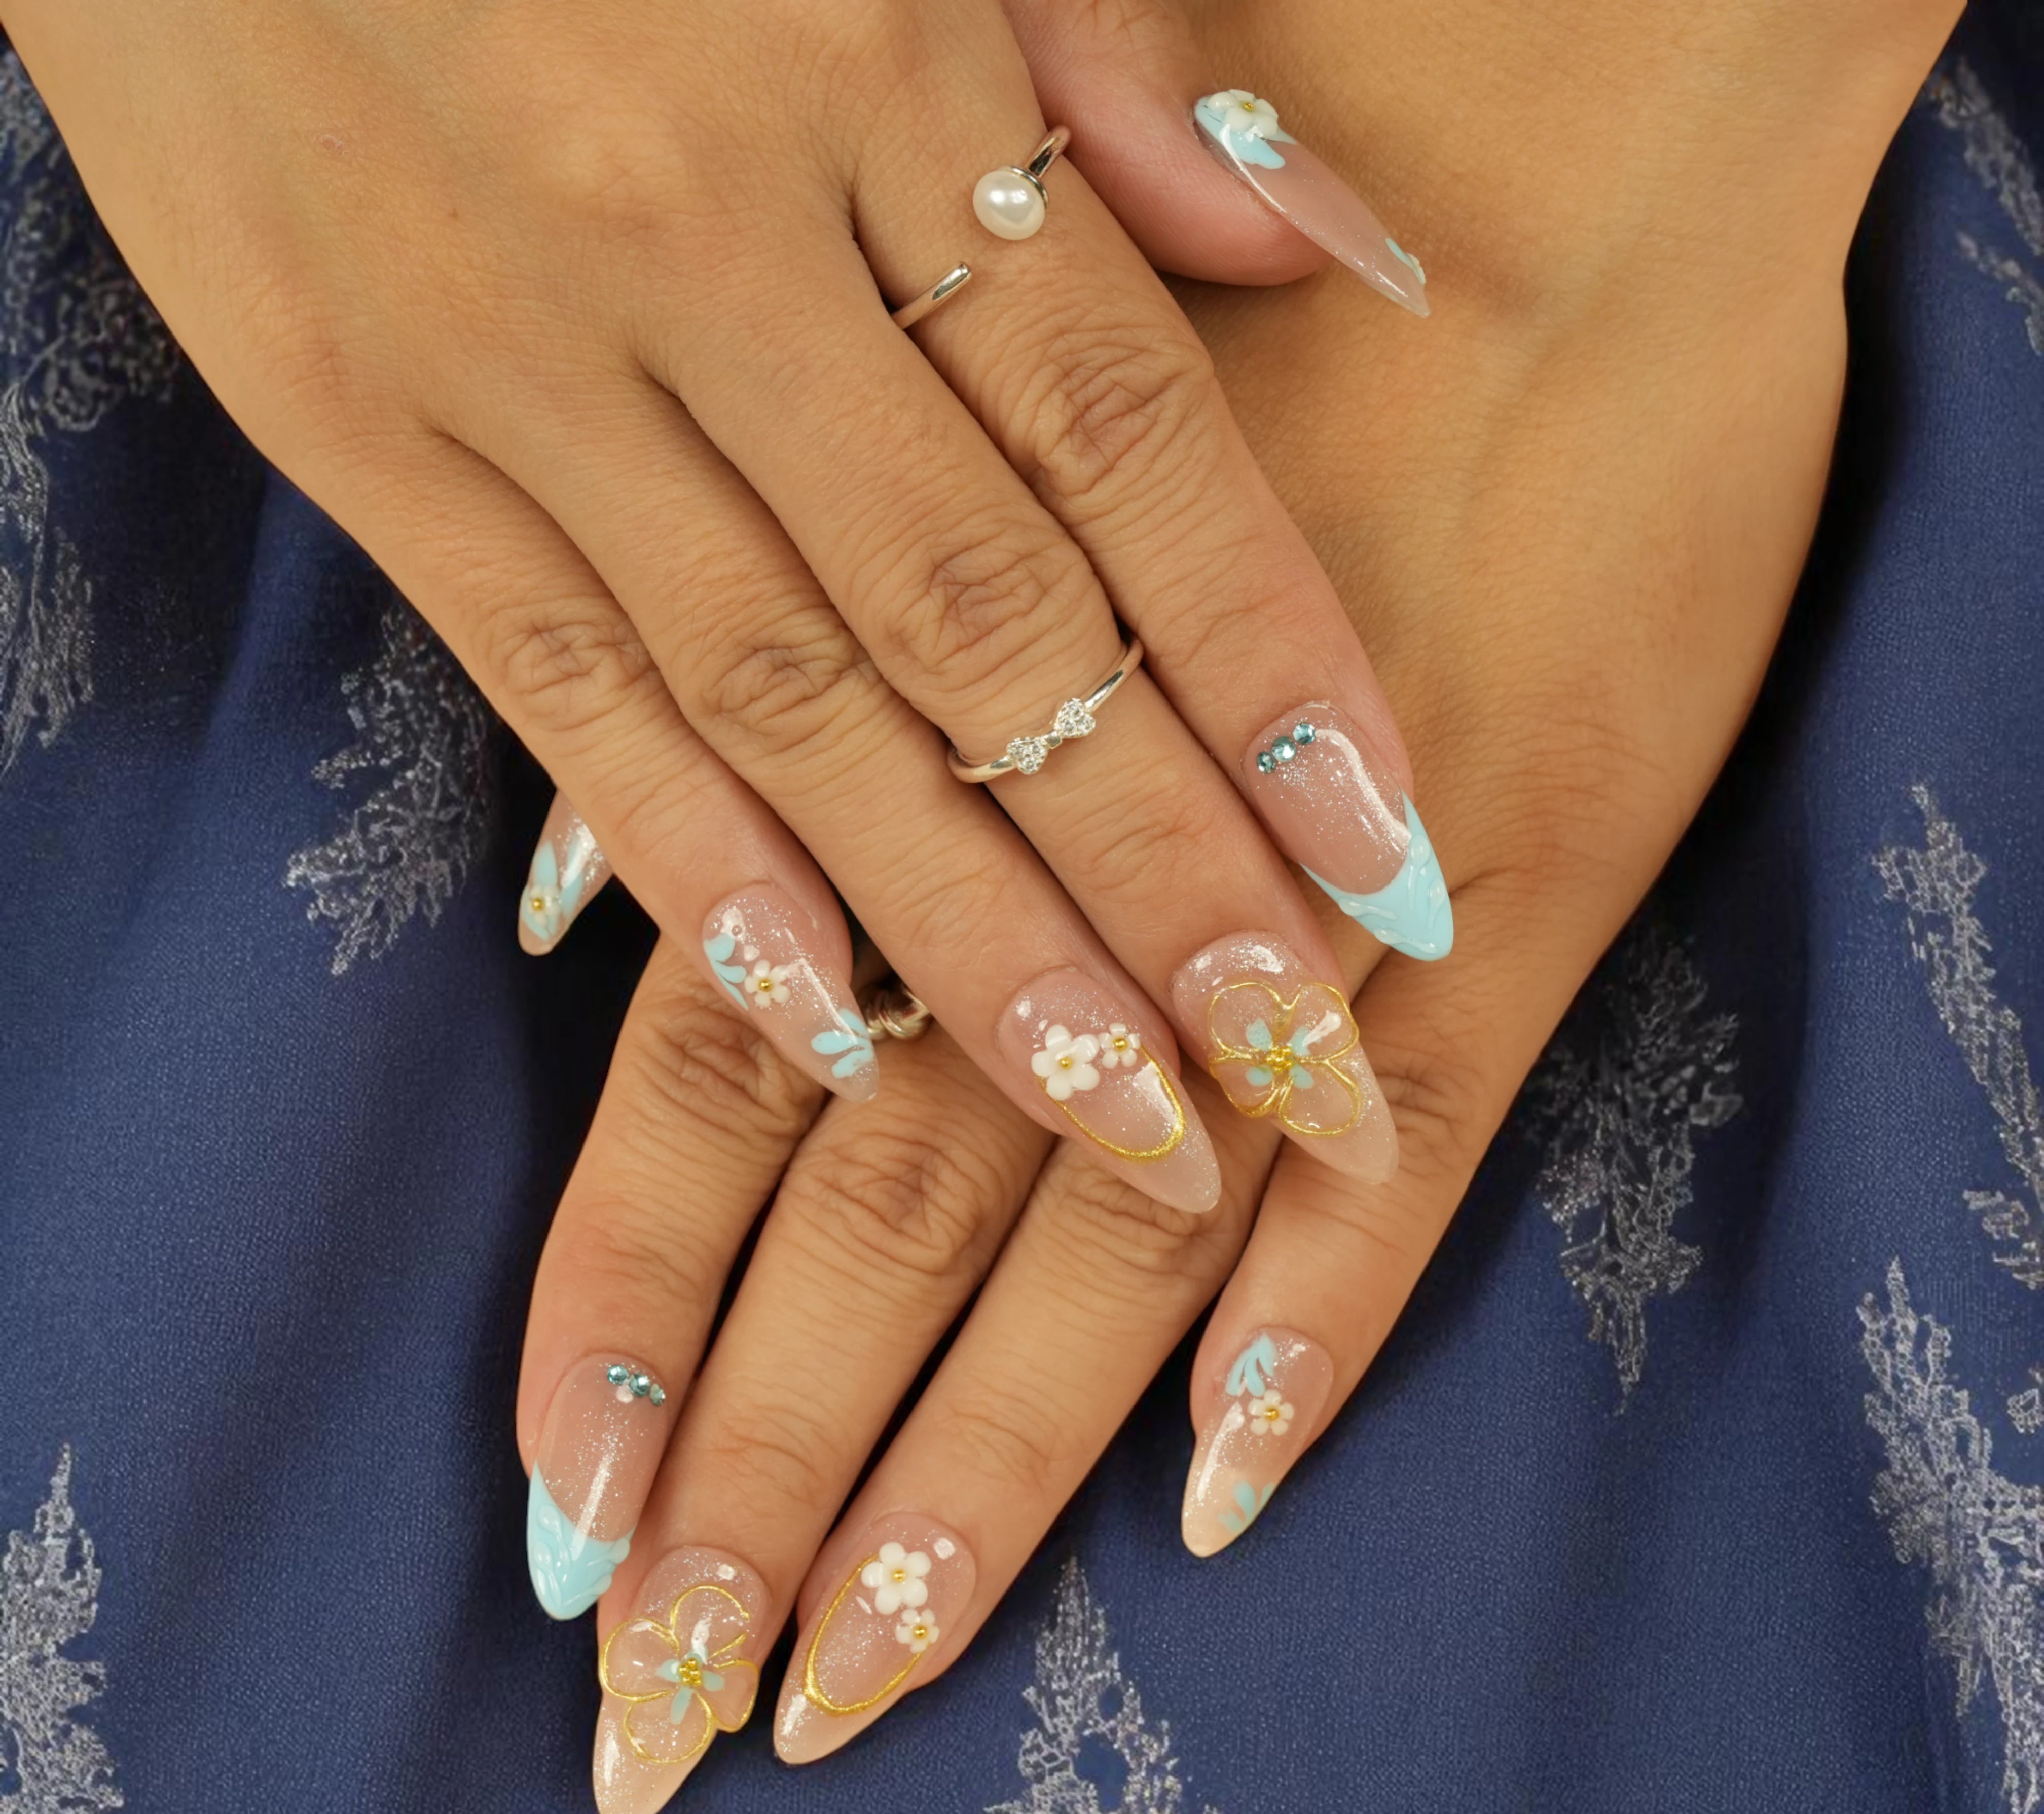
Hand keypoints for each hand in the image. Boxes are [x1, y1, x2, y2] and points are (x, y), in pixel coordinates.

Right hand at [4, 0, 1450, 1222]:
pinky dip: (690, 864)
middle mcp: (702, 255)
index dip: (1273, 666)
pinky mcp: (357, 438)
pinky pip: (555, 691)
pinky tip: (816, 1013)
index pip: (1128, 444)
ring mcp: (514, 365)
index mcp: (863, 76)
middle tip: (1284, 1063)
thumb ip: (1094, 67)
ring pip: (787, 705)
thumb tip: (1305, 242)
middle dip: (1150, 867)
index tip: (1388, 859)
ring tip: (1107, 1106)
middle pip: (985, 627)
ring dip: (961, 929)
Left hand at [509, 0, 1959, 1813]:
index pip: (715, 1102)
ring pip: (1098, 1252)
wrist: (1547, 168)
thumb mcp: (924, 471)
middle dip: (768, 1478)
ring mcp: (1304, 915)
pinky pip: (1409, 1161)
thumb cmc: (1205, 307)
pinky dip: (1313, 1321)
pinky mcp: (1509, 907)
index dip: (630, 1324)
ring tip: (881, 1667)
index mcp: (925, 775)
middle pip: (872, 1232)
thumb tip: (570, 901)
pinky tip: (1224, 1493)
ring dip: (984, 1476)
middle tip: (680, 1715)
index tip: (570, 1528)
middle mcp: (1079, 882)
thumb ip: (757, 721)